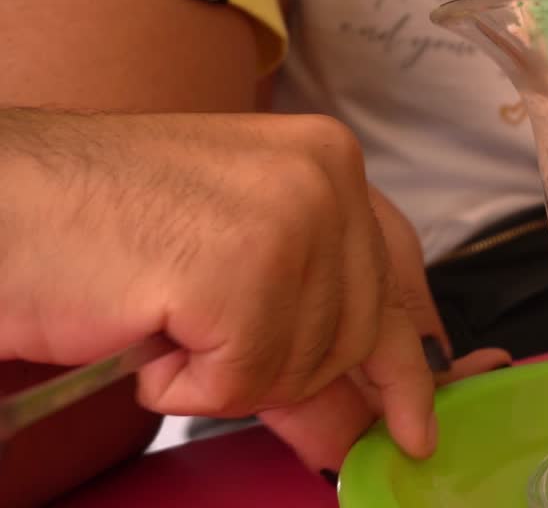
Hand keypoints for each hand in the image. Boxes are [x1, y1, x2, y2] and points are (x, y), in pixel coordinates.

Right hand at [0, 111, 435, 470]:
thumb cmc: (94, 222)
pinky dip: (182, 384)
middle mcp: (325, 177)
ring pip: (299, 368)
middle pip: (352, 338)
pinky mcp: (242, 273)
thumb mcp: (231, 258)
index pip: (394, 277)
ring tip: (161, 309)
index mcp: (326, 160)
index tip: (416, 423)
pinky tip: (145, 327)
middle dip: (279, 366)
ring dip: (220, 369)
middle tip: (203, 341)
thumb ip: (310, 321)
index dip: (404, 359)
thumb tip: (372, 419)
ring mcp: (290, 220)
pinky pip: (242, 384)